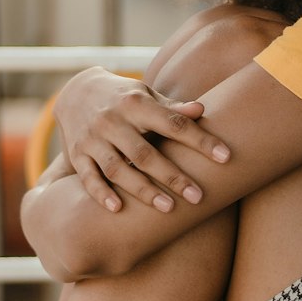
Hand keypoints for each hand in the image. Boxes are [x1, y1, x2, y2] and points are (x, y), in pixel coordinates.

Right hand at [51, 67, 229, 212]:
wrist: (76, 91)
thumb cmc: (125, 98)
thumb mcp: (147, 96)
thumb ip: (172, 107)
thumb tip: (202, 110)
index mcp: (136, 104)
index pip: (173, 123)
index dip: (200, 141)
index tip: (225, 157)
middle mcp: (113, 120)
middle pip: (145, 152)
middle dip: (172, 176)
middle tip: (198, 197)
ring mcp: (93, 138)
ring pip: (118, 169)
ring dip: (142, 190)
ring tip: (167, 209)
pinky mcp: (77, 154)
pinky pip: (88, 177)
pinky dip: (101, 194)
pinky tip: (118, 209)